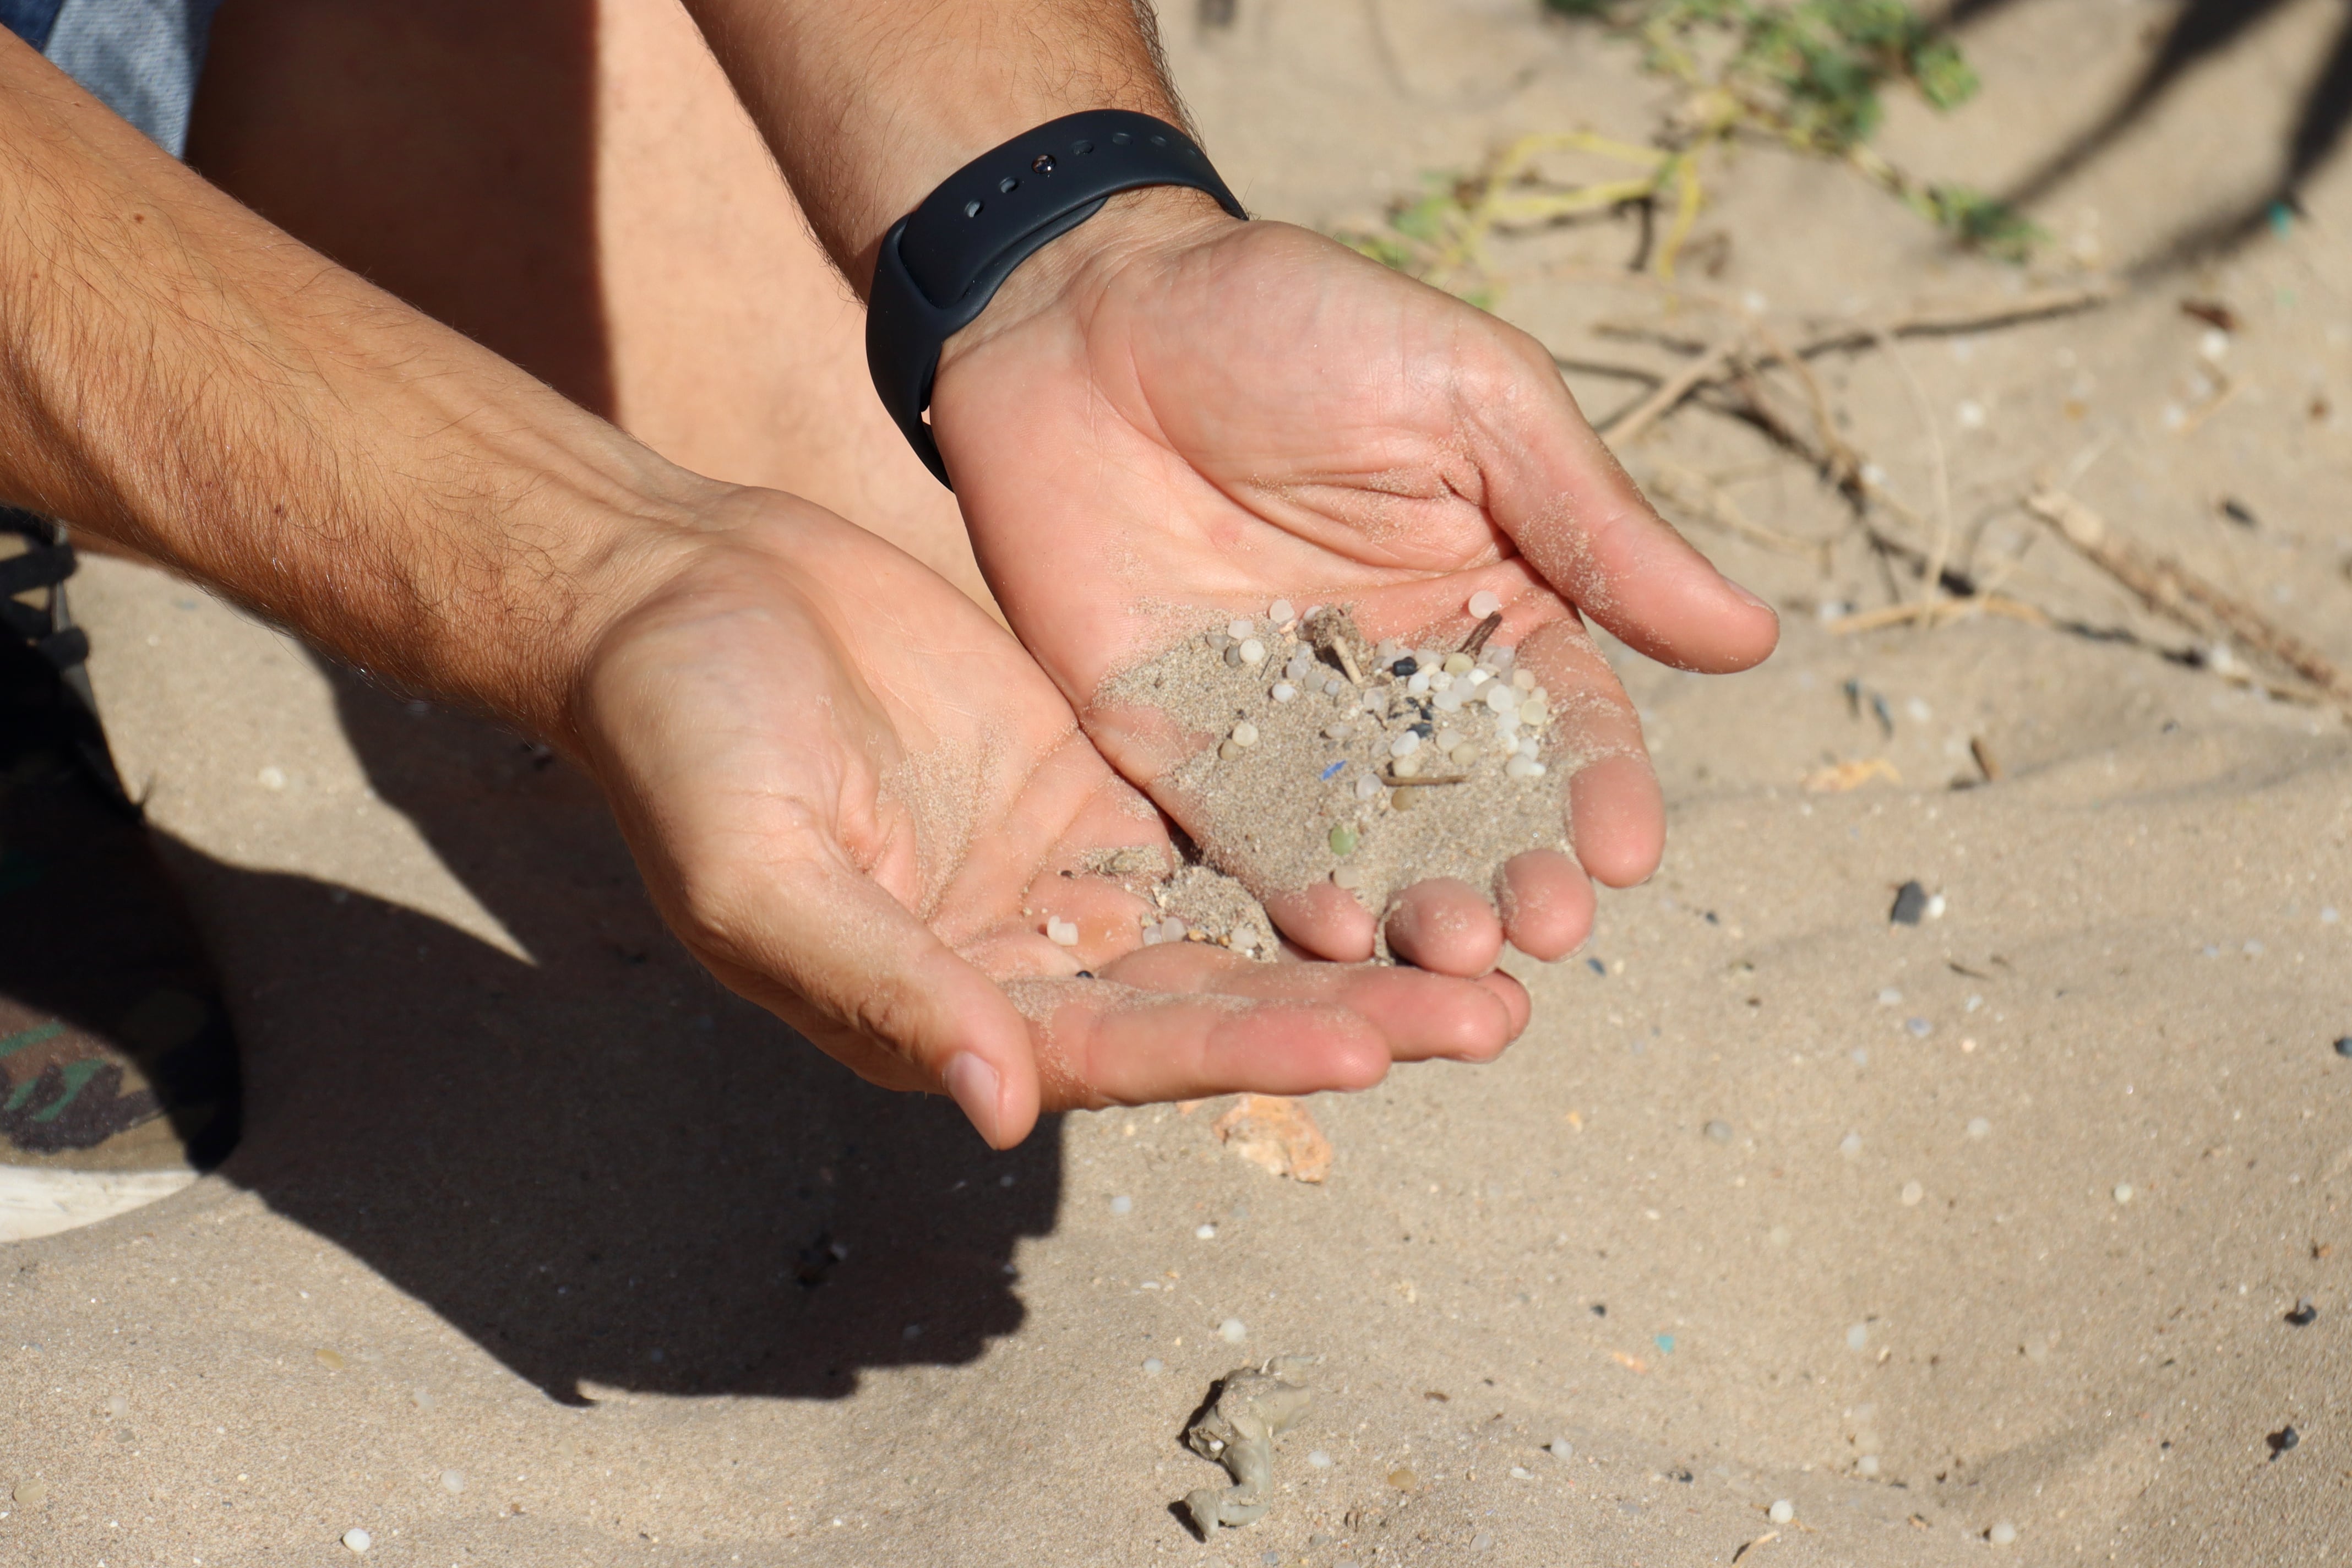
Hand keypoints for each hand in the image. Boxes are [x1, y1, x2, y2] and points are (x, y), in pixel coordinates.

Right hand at [568, 488, 1526, 1146]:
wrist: (672, 597)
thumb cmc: (681, 742)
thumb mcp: (760, 869)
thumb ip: (877, 983)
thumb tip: (997, 1103)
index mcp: (944, 1013)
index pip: (1120, 1051)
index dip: (1243, 1054)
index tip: (1368, 1048)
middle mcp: (1021, 962)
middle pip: (1208, 1004)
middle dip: (1346, 1015)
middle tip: (1493, 1014)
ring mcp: (1061, 871)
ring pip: (1233, 923)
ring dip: (1355, 939)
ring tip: (1496, 941)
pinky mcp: (1088, 780)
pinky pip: (1214, 821)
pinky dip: (1307, 834)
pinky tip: (1411, 829)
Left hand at [930, 197, 1779, 972]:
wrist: (1091, 309)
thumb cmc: (1297, 322)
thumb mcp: (1471, 399)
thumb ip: (1593, 525)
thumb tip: (1751, 638)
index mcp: (1489, 602)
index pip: (1564, 723)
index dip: (1600, 790)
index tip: (1624, 853)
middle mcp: (1392, 685)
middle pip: (1469, 807)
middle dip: (1511, 875)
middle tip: (1538, 933)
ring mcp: (1281, 723)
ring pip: (1363, 842)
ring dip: (1411, 907)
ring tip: (1449, 954)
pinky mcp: (1174, 740)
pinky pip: (1233, 832)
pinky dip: (1279, 885)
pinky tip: (1326, 933)